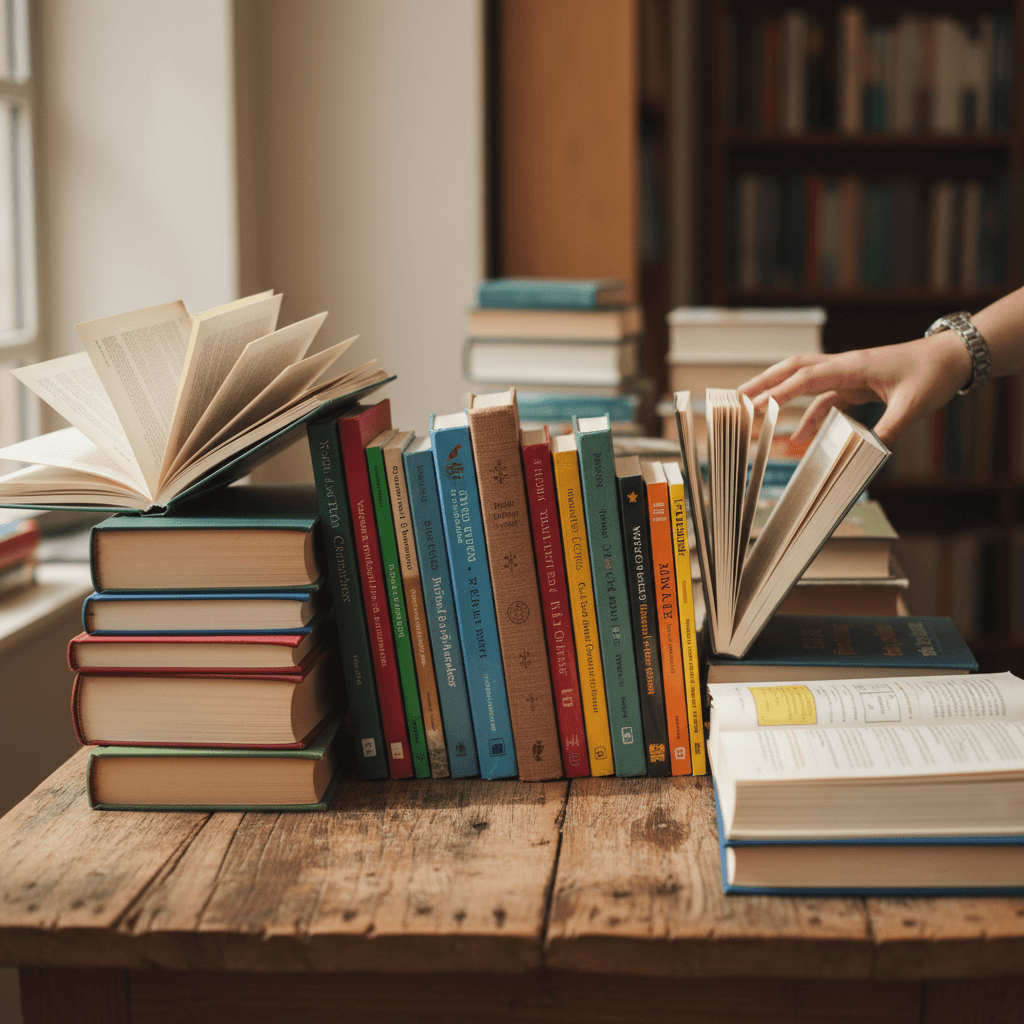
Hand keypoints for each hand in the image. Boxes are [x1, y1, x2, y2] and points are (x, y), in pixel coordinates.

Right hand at [736, 333, 971, 447]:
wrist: (951, 357)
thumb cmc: (933, 373)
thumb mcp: (914, 404)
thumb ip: (889, 429)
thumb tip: (870, 454)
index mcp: (853, 366)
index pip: (806, 378)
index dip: (780, 393)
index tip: (756, 407)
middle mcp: (844, 366)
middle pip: (793, 369)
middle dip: (763, 383)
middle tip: (736, 397)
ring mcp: (847, 374)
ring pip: (803, 380)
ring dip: (778, 395)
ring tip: (754, 411)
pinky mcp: (854, 384)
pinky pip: (823, 399)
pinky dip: (808, 416)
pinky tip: (800, 438)